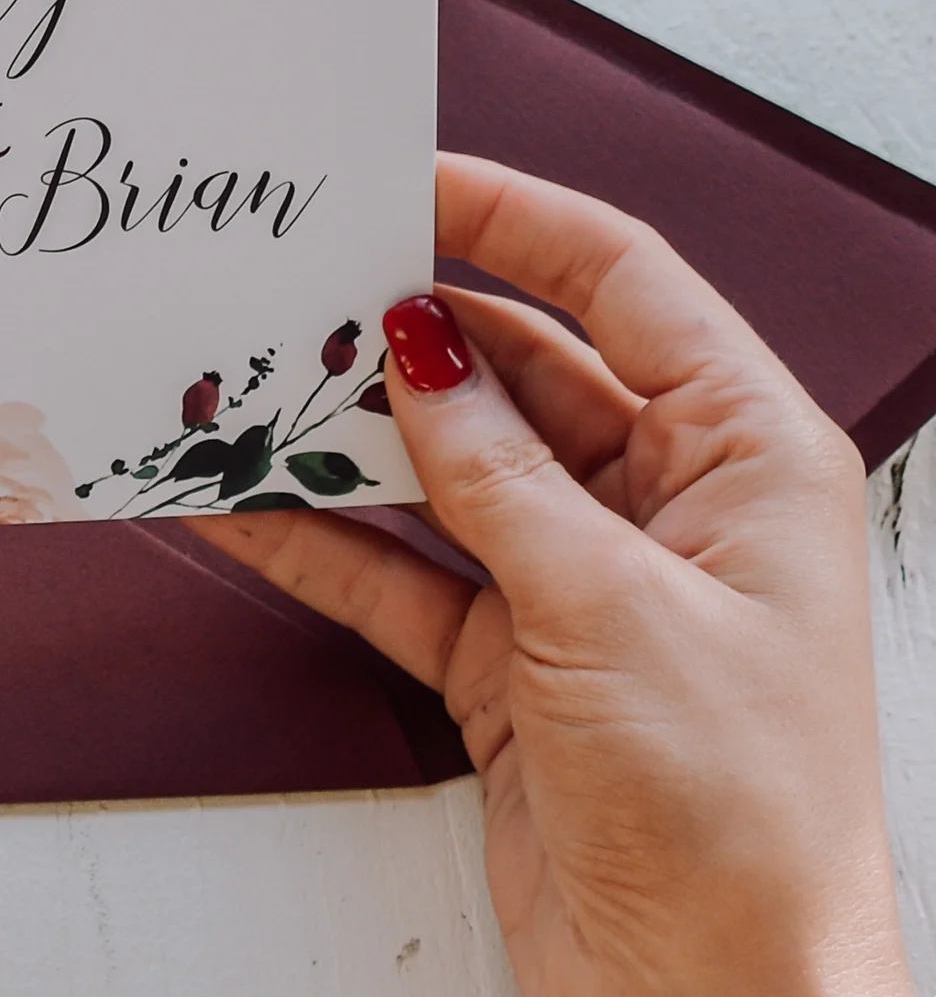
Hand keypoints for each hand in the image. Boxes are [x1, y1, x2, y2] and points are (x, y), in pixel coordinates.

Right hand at [193, 154, 913, 996]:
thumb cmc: (737, 818)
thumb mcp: (611, 607)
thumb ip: (500, 471)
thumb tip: (419, 350)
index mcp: (744, 456)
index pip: (621, 282)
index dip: (514, 217)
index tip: (412, 178)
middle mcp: (666, 500)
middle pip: (520, 367)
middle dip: (413, 330)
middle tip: (309, 286)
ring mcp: (580, 577)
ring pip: (450, 465)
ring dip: (357, 433)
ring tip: (262, 382)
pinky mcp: (512, 656)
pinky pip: (403, 566)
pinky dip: (327, 539)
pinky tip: (251, 506)